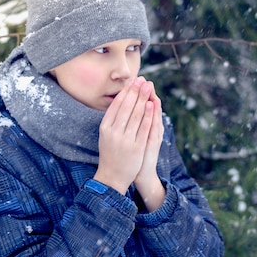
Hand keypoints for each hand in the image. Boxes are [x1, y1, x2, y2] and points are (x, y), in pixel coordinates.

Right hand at [95, 77, 153, 193]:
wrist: (112, 177)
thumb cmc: (110, 153)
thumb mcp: (106, 135)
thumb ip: (112, 119)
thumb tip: (121, 100)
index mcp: (105, 127)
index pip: (116, 105)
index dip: (126, 92)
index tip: (133, 80)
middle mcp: (113, 132)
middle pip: (126, 107)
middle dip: (135, 91)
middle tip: (142, 79)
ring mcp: (124, 140)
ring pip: (135, 115)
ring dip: (142, 99)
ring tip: (148, 87)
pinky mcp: (135, 147)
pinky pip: (142, 128)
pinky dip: (147, 115)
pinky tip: (151, 105)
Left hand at [134, 81, 165, 210]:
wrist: (141, 175)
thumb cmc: (136, 156)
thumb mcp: (136, 138)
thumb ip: (136, 124)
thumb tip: (131, 110)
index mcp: (148, 128)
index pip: (147, 107)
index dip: (143, 95)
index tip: (139, 81)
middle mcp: (153, 130)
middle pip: (150, 108)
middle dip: (146, 94)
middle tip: (145, 79)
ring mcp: (154, 135)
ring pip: (153, 114)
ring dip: (152, 99)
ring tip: (150, 86)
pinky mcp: (153, 143)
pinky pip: (154, 125)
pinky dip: (152, 114)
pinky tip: (152, 104)